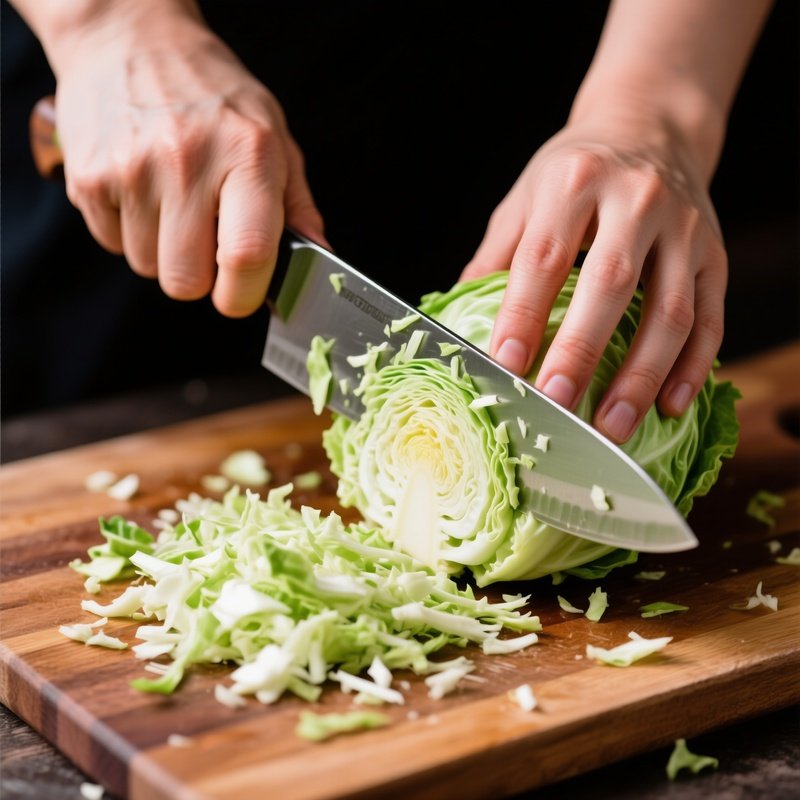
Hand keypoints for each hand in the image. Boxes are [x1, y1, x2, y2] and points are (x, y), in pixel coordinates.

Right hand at [51, 4, 325, 316]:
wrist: (128, 37)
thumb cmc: (212, 93)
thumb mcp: (273, 134)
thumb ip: (296, 204)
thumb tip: (318, 257)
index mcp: (245, 154)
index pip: (246, 255)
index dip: (243, 295)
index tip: (242, 294)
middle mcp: (186, 161)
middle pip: (186, 281)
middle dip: (199, 277)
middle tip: (205, 240)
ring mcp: (130, 170)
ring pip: (148, 268)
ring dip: (163, 251)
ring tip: (171, 202)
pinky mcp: (86, 177)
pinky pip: (112, 245)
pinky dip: (128, 231)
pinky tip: (141, 190)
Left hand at [461, 119, 726, 442]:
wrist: (652, 126)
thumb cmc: (577, 170)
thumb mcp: (526, 197)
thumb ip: (495, 257)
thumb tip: (459, 325)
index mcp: (575, 182)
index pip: (544, 257)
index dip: (523, 314)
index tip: (505, 365)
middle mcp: (636, 199)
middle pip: (611, 284)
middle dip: (582, 351)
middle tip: (557, 404)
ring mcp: (684, 228)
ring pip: (671, 310)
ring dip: (643, 376)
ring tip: (613, 426)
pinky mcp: (715, 254)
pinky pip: (710, 317)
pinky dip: (693, 367)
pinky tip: (670, 405)